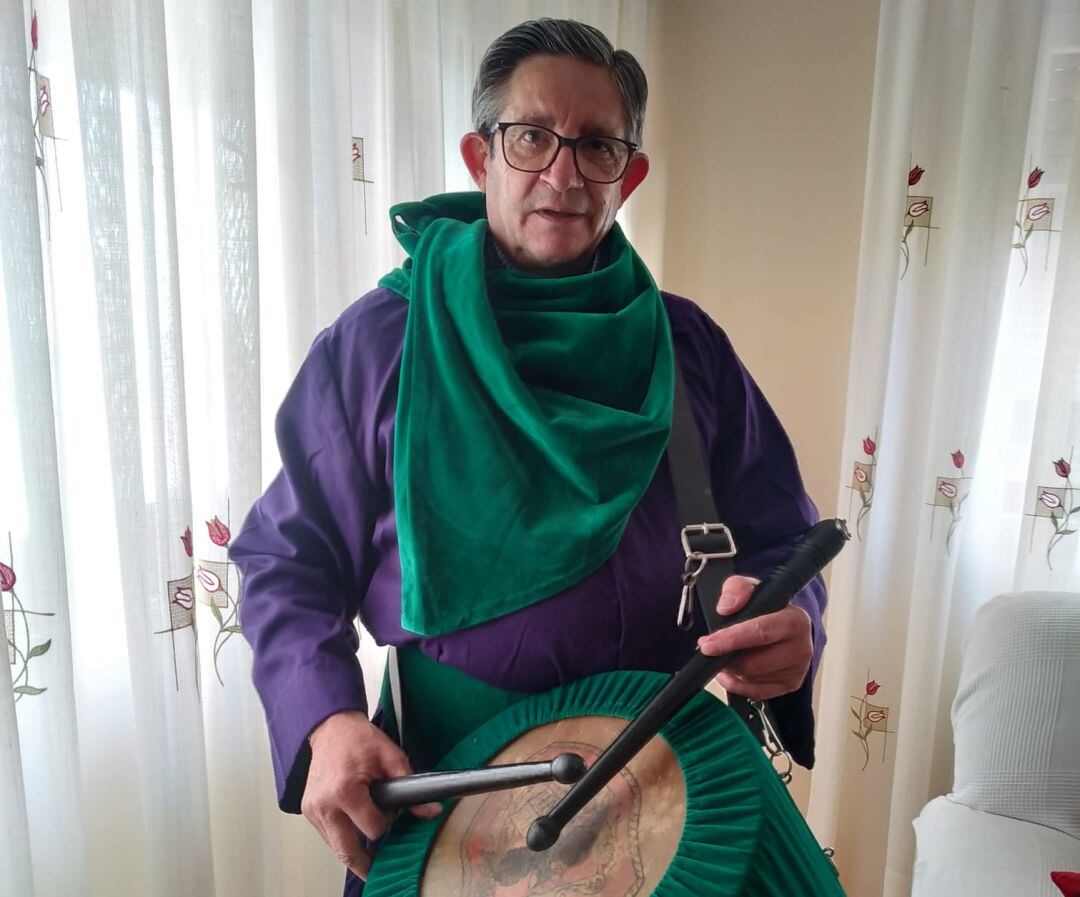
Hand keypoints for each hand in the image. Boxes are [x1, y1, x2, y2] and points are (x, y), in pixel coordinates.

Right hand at [303, 710, 440, 879]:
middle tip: (379, 871)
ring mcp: (313, 809)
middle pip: (347, 852)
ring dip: (352, 852)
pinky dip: (341, 838)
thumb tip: (429, 810)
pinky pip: (327, 835)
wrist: (331, 727)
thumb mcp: (391, 756)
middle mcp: (324, 804)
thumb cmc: (357, 739)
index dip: (386, 823)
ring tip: (369, 855)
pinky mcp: (308, 810)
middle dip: (366, 864)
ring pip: (335, 848)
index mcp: (345, 791)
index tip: (390, 812)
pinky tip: (352, 832)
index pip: (372, 830)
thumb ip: (410, 786)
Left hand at [696, 575, 812, 700]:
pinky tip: (730, 673)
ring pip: (751, 678)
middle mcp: (801, 647)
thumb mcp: (750, 588)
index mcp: (794, 620)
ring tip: (724, 656)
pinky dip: (737, 685)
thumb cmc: (766, 607)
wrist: (784, 622)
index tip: (707, 645)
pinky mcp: (790, 684)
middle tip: (710, 648)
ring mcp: (797, 669)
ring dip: (731, 670)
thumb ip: (737, 589)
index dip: (730, 640)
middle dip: (725, 658)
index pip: (760, 632)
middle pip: (753, 663)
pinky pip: (756, 693)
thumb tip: (726, 608)